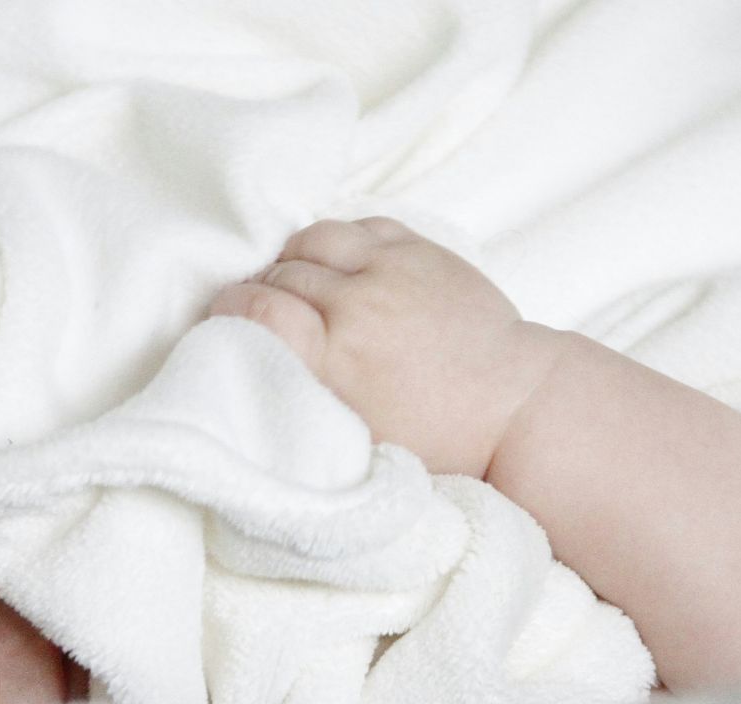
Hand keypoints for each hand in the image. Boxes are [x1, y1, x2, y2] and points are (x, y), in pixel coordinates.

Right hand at [208, 218, 553, 478]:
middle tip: (266, 316)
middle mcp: (360, 306)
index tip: (226, 321)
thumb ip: (301, 400)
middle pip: (279, 274)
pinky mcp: (421, 250)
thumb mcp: (356, 441)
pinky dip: (338, 244)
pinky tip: (339, 269)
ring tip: (301, 289)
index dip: (230, 309)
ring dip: (296, 261)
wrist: (514, 407)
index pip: (256, 308)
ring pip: (313, 239)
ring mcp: (393, 270)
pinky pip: (358, 226)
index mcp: (338, 360)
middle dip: (262, 291)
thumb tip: (248, 377)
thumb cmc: (435, 440)